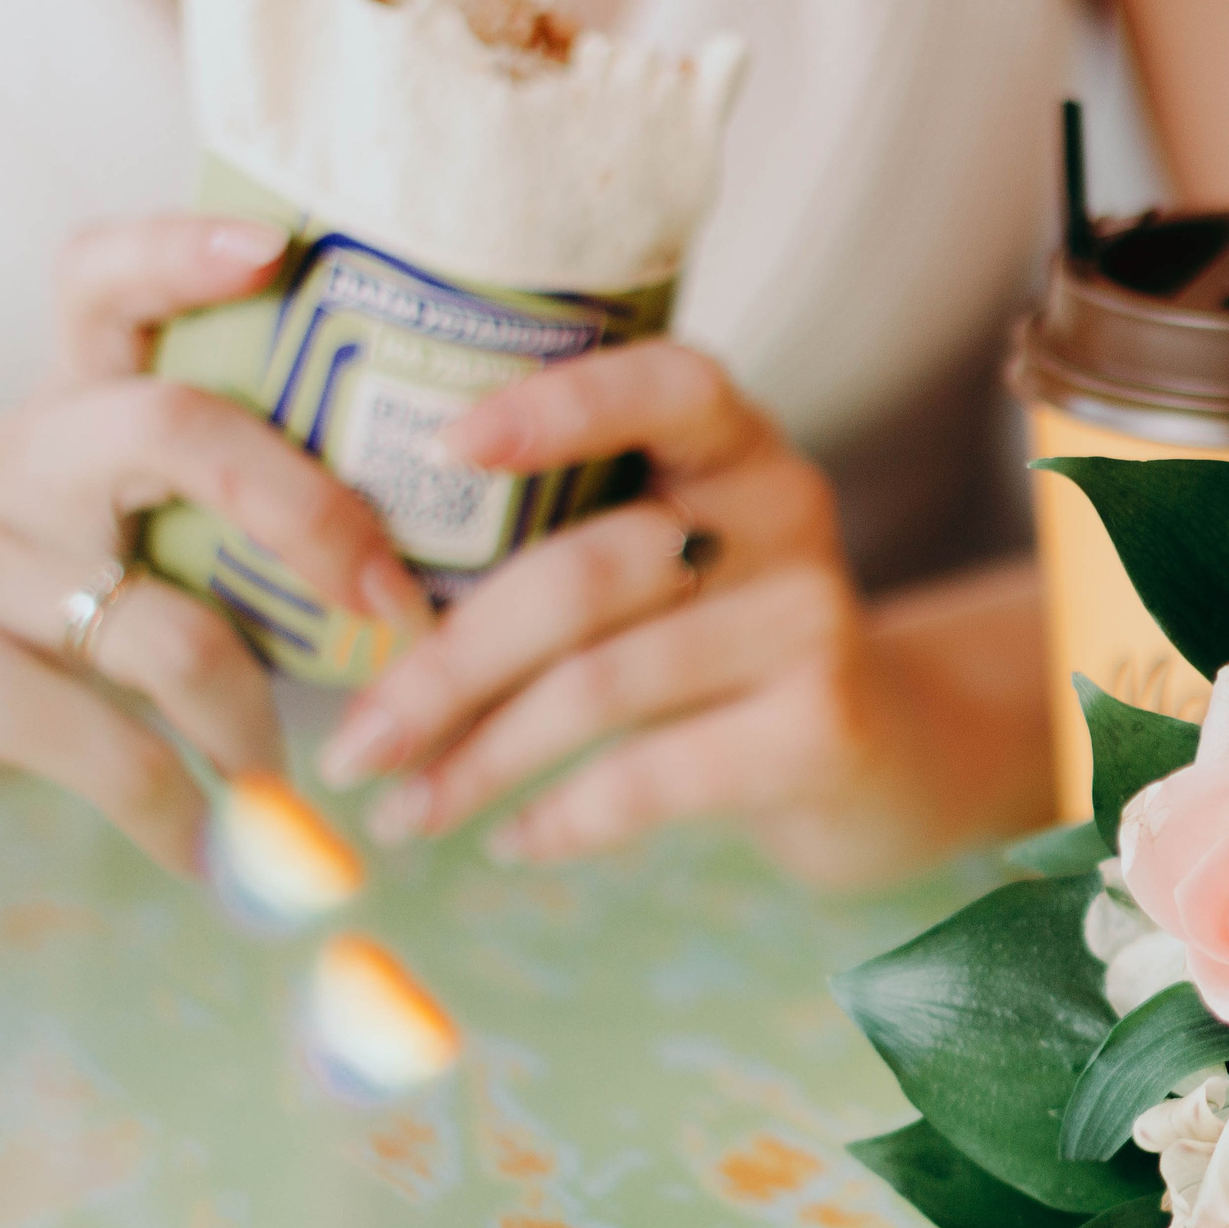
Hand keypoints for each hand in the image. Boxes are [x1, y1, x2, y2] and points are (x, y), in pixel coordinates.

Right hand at [0, 215, 413, 870]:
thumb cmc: (46, 618)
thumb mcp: (110, 535)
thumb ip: (217, 515)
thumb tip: (420, 574)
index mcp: (66, 414)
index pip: (97, 285)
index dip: (177, 252)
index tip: (272, 246)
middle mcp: (16, 462)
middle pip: (171, 430)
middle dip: (315, 513)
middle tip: (396, 603)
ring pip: (171, 629)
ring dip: (262, 722)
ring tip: (292, 781)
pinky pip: (111, 751)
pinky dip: (185, 817)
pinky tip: (216, 855)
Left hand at [316, 341, 975, 879]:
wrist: (876, 755)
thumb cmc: (714, 648)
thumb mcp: (667, 562)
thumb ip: (566, 540)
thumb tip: (364, 601)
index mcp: (735, 443)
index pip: (665, 387)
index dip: (560, 408)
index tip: (449, 446)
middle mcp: (788, 511)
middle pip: (585, 575)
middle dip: (446, 670)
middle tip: (352, 747)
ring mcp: (813, 619)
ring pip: (603, 686)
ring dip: (482, 763)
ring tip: (404, 811)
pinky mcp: (823, 726)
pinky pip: (656, 775)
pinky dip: (563, 819)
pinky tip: (510, 841)